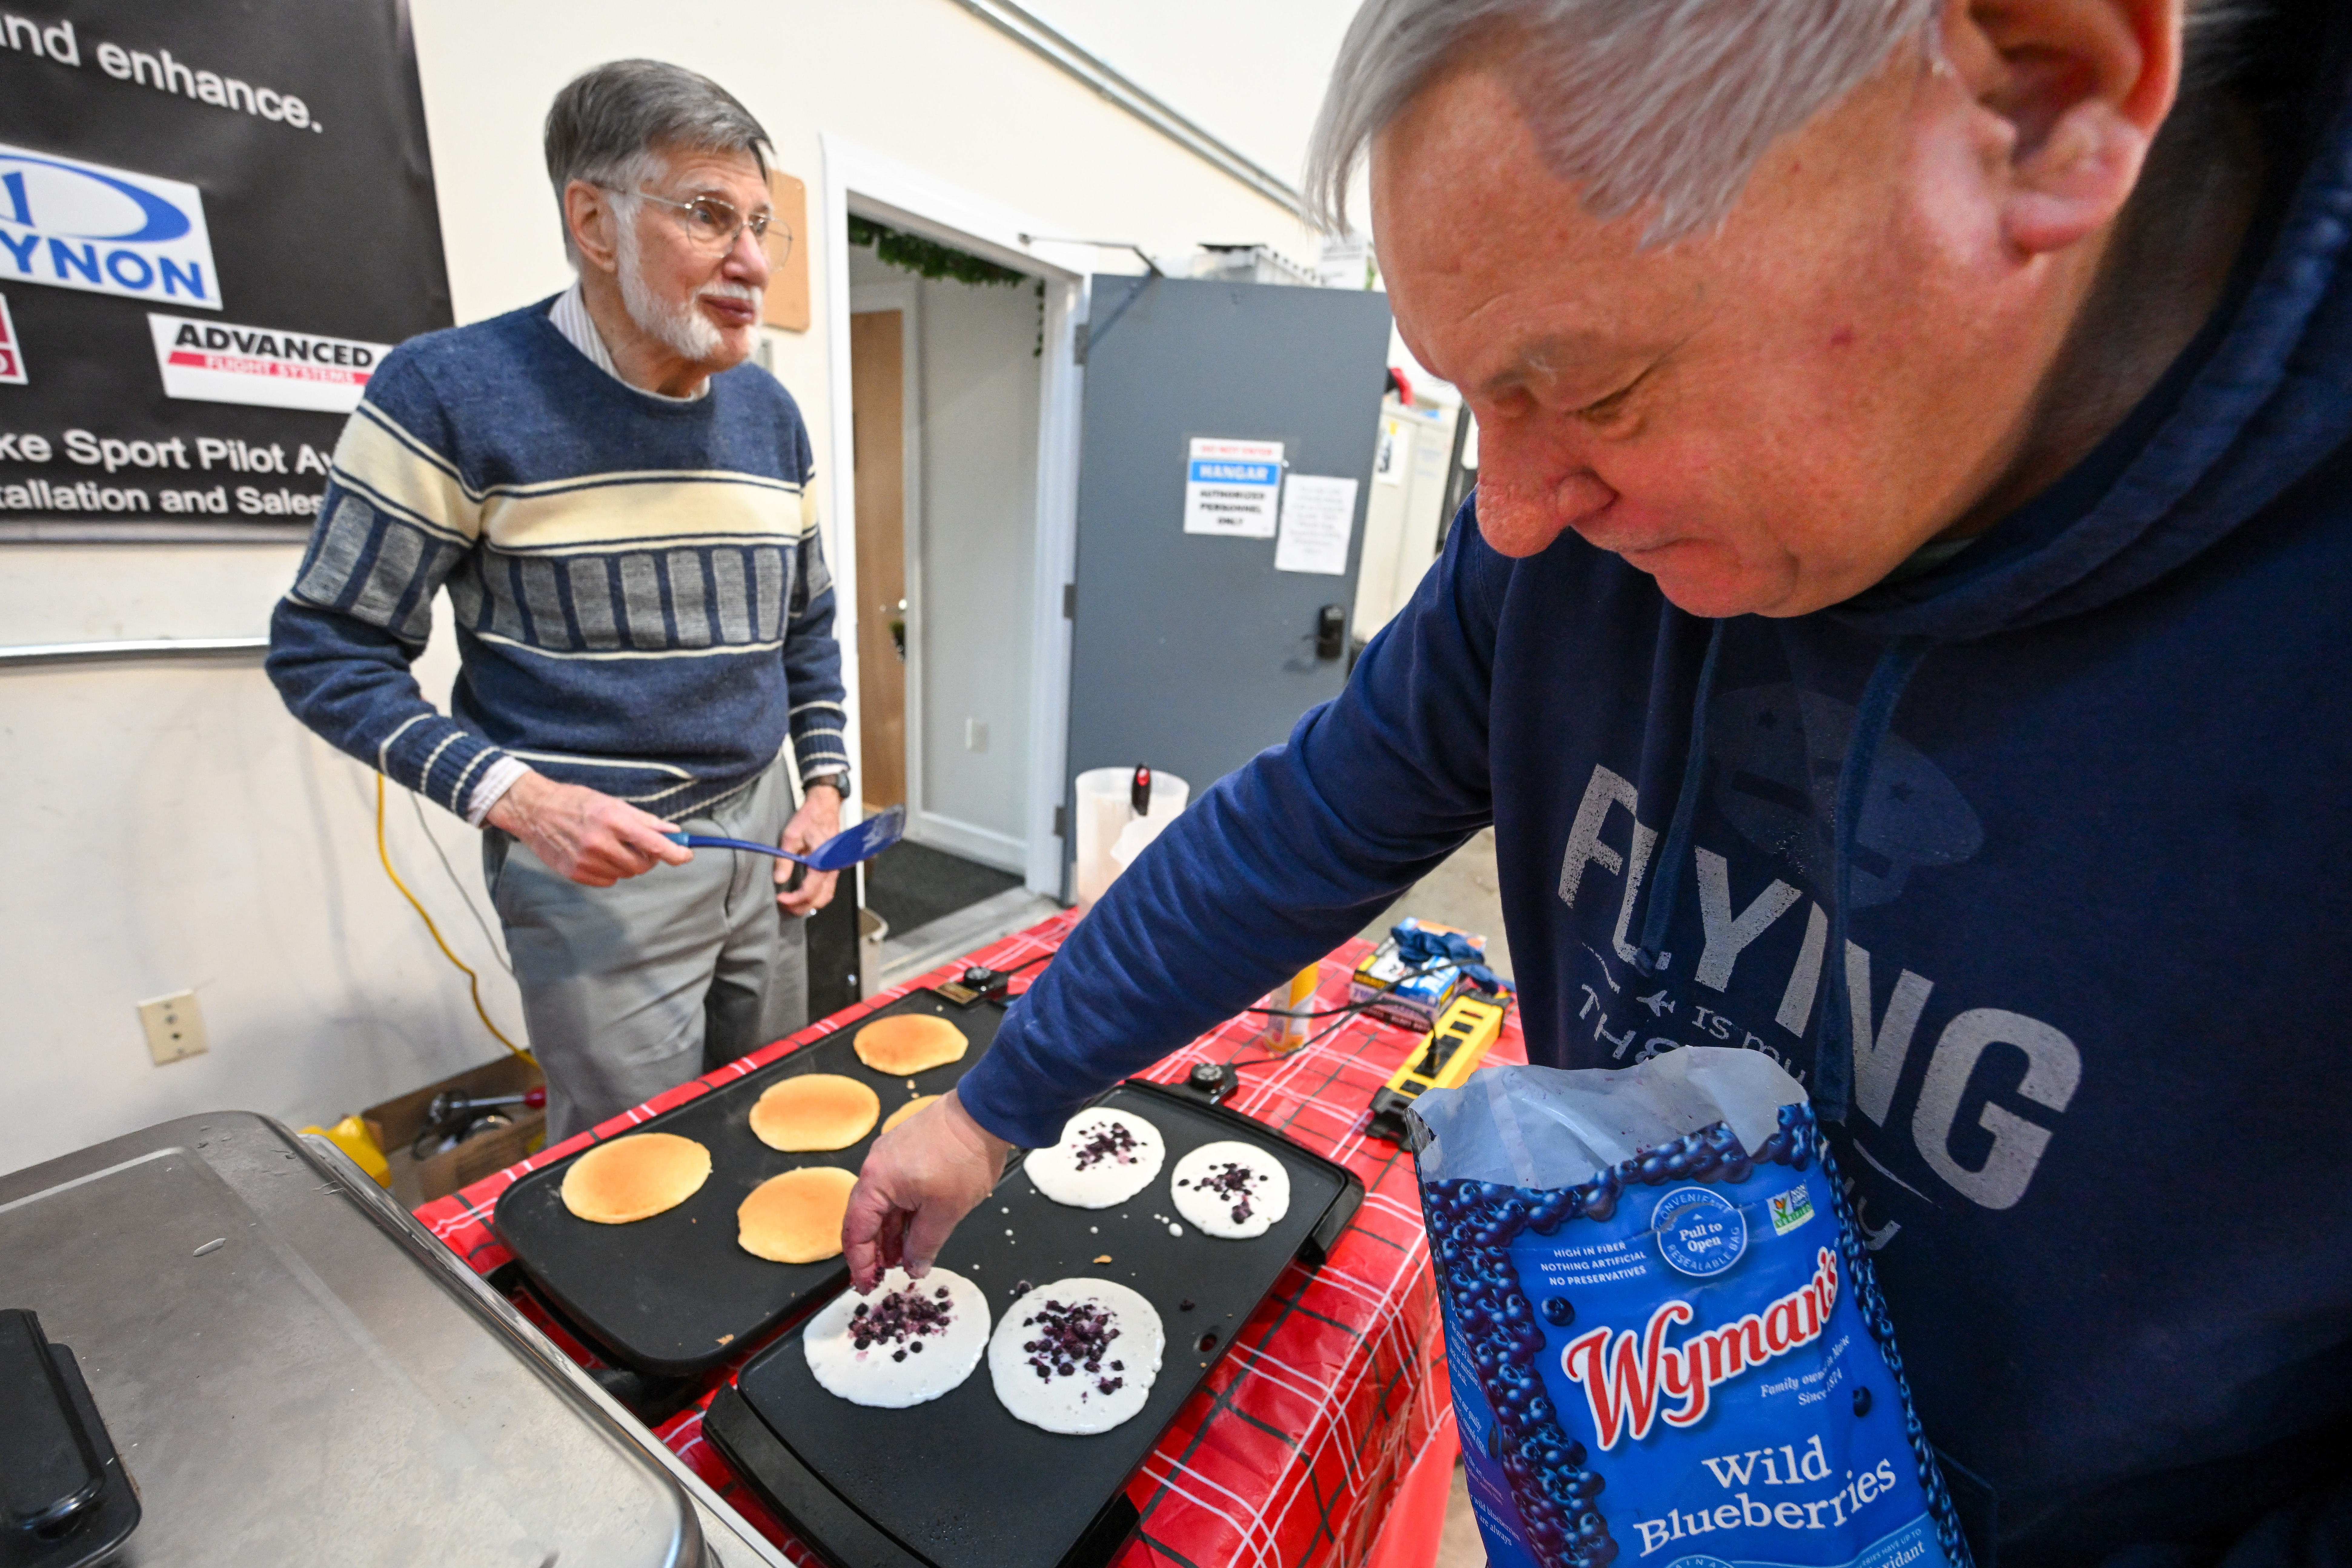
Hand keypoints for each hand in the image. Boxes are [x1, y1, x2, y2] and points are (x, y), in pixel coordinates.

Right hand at [483, 770, 691, 886]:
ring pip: (626, 874)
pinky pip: (608, 881)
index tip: (686, 855)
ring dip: (627, 863)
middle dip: (648, 857)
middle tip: (638, 844)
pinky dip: (610, 871)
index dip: (676, 853)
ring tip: (611, 845)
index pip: (654, 845)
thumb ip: (644, 820)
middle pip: (643, 864)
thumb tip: (672, 832)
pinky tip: (598, 855)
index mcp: (613, 821)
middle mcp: (600, 843)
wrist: (534, 810)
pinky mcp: (575, 873)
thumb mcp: (612, 803)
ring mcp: (586, 861)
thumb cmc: (576, 802)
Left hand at [775, 782, 842, 916]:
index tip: (780, 899)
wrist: (825, 805)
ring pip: (825, 896)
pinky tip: (803, 893)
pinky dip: (816, 895)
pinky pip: (827, 888)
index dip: (794, 900)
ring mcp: (834, 868)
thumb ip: (785, 859)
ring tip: (792, 903)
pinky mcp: (833, 866)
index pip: (809, 892)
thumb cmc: (810, 818)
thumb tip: (779, 878)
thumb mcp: (791, 835)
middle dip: (801, 907)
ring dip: (809, 903)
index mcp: (822, 863)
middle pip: (819, 899)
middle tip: (785, 906)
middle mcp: (832, 868)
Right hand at [843, 1088, 1010, 1289]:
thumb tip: (914, 1268)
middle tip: (884, 1278)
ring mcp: (891, 1156)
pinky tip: (913, 1232)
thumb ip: (925, 1245)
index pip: (856, 1230)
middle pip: (865, 1218)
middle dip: (874, 1251)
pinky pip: (896, 1190)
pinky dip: (902, 1214)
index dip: (860, 1263)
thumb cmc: (964, 1157)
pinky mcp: (907, 1151)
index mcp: (876, 1180)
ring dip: (890, 1234)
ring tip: (903, 1260)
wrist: (985, 1113)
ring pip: (883, 1205)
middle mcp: (876, 1166)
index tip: (867, 1285)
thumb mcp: (946, 1211)